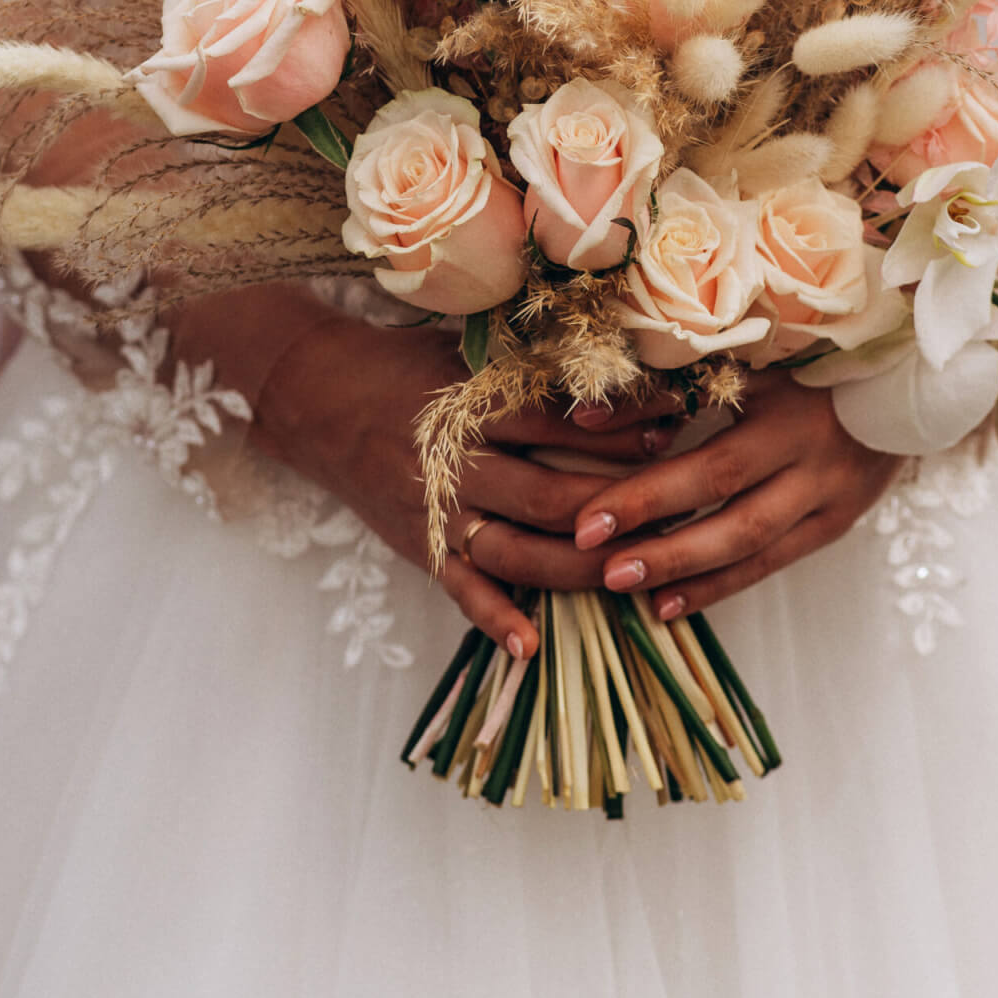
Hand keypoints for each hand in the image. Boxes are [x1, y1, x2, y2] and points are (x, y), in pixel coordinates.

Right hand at [254, 312, 677, 655]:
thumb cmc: (410, 366)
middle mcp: (458, 466)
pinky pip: (461, 591)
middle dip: (617, 507)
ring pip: (517, 553)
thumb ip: (533, 364)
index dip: (618, 427)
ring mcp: (437, 515)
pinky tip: (534, 646)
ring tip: (637, 573)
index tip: (673, 425)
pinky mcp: (419, 548)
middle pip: (549, 496)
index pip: (559, 421)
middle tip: (677, 510)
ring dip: (579, 569)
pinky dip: (496, 619)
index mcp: (475, 408)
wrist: (320, 397)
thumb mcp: (469, 352)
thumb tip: (622, 357)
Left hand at [571, 370, 897, 620]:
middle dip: (654, 525)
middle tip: (590, 549)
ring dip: (682, 567)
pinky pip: (771, 562)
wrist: (908, 382)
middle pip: (725, 491)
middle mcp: (808, 450)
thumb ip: (668, 386)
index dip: (646, 475)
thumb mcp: (747, 359)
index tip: (589, 507)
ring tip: (620, 585)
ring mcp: (827, 493)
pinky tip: (668, 604)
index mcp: (783, 398)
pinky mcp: (835, 523)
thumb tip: (584, 416)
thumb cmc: (809, 358)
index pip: (705, 440)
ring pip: (749, 541)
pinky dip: (718, 584)